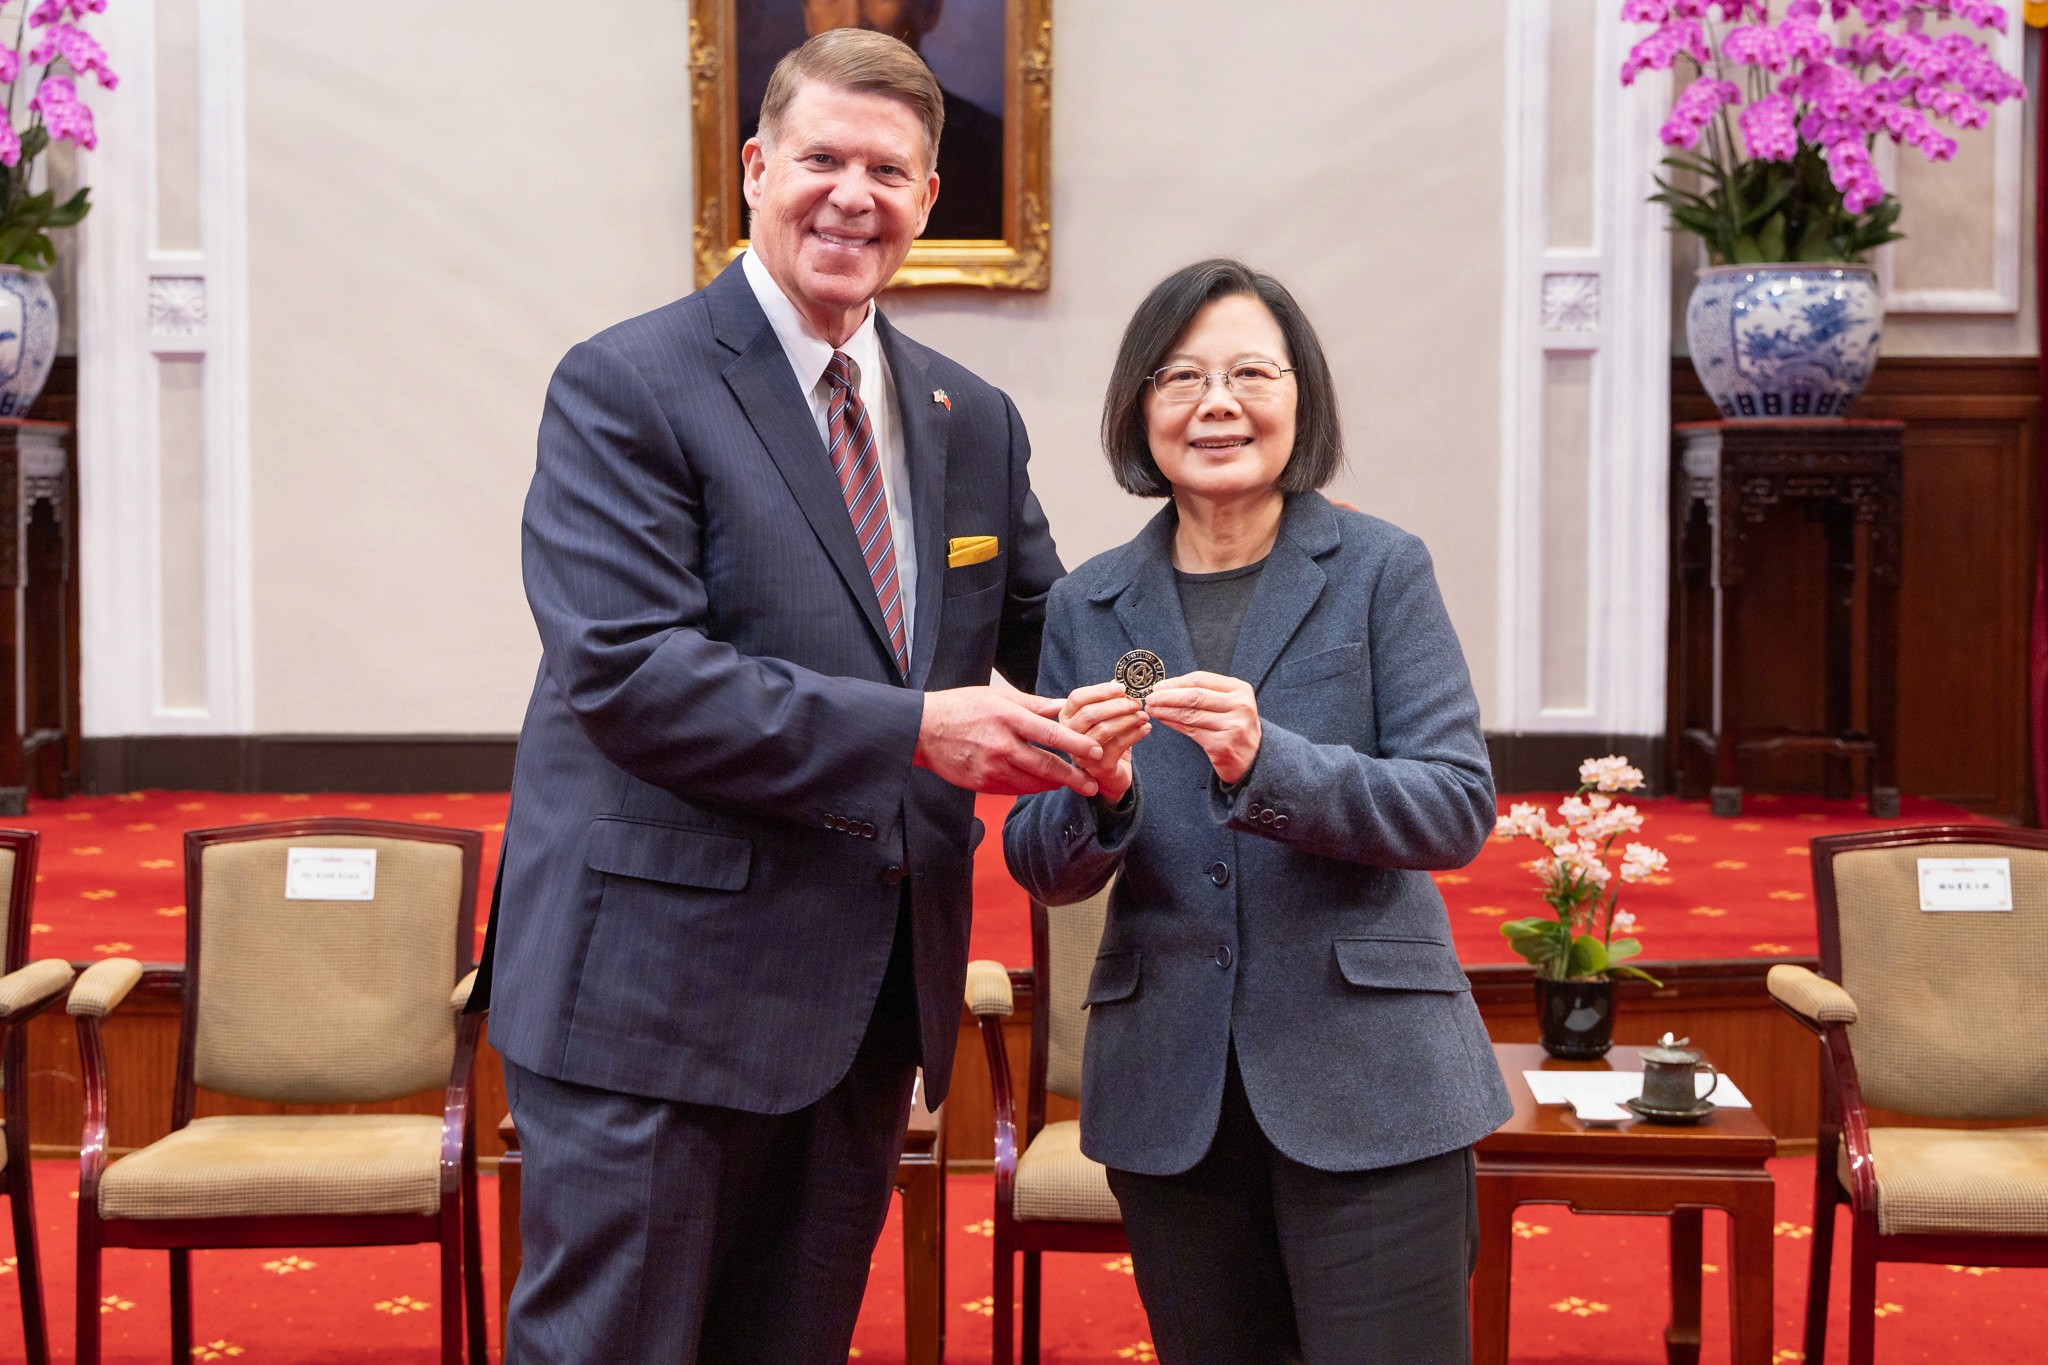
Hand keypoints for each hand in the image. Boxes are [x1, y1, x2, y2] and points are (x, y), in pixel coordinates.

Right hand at [915, 685, 1103, 796]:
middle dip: (1073, 778)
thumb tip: (1063, 706)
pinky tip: (1041, 784)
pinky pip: (1014, 790)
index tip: (1096, 752)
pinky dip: (1030, 788)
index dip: (1076, 745)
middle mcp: (1001, 745)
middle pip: (1046, 766)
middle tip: (1092, 785)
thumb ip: (1033, 704)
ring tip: (1070, 784)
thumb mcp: (998, 696)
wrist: (923, 730)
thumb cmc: (961, 707)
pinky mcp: (982, 784)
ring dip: (1053, 785)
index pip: (1050, 734)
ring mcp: (990, 768)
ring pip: (1032, 783)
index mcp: (1008, 718)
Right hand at [1060, 681, 1150, 803]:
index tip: (1122, 688)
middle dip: (1117, 706)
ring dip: (1127, 719)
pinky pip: (1118, 745)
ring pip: (1103, 729)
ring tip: (1143, 715)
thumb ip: (1109, 700)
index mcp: (1067, 717)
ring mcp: (1081, 753)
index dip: (1100, 691)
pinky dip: (1135, 734)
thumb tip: (1119, 682)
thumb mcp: (1106, 717)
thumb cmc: (1107, 740)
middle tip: (1137, 702)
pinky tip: (1146, 728)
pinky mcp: (1098, 767)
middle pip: (1089, 714)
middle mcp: (1069, 735)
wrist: (1111, 773)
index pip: (1078, 698)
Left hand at [1145, 671, 1260, 784]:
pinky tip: (1163, 720)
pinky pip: (1191, 731)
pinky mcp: (1222, 746)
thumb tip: (1167, 686)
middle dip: (1167, 696)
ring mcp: (1232, 726)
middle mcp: (1239, 706)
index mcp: (1240, 690)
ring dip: (1166, 711)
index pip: (1201, 680)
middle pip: (1195, 696)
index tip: (1158, 685)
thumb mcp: (1229, 703)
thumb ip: (1206, 692)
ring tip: (1152, 709)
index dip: (1176, 682)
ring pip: (1190, 715)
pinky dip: (1173, 724)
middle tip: (1150, 697)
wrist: (1253, 757)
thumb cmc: (1235, 725)